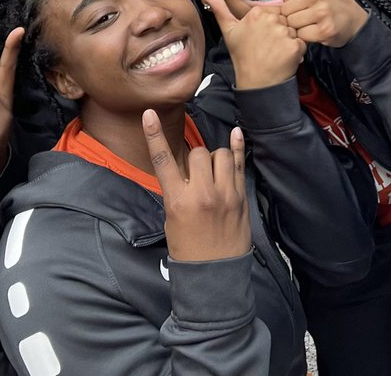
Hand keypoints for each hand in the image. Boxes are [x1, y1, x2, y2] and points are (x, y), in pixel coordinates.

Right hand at [143, 110, 248, 262]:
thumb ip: (176, 192)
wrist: (215, 274)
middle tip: (195, 176)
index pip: (163, 160)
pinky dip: (237, 147)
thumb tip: (184, 170)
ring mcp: (226, 194)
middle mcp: (202, 194)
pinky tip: (236, 133)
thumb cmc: (188, 250)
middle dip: (195, 158)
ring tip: (212, 174)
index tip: (149, 114)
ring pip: (221, 155)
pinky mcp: (241, 197)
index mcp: (178, 202)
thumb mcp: (171, 221)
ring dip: (214, 158)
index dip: (154, 135)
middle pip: (199, 153)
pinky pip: (240, 164)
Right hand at [199, 0, 304, 88]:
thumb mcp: (229, 31)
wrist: (255, 82)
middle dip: (281, 32)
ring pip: (294, 30)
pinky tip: (284, 58)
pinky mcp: (295, 45)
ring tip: (276, 53)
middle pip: (285, 20)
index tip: (261, 38)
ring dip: (289, 42)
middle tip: (268, 47)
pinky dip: (297, 51)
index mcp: (256, 13)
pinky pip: (302, 42)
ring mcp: (283, 33)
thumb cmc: (243, 56)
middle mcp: (271, 19)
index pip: (274, 12)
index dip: (270, 26)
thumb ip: (219, 9)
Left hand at [280, 0, 369, 47]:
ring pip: (293, 23)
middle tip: (310, 14)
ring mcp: (321, 12)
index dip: (294, 3)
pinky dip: (308, 37)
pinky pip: (302, 35)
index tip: (308, 3)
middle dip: (296, 16)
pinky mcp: (324, 29)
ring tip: (314, 22)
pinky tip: (318, 31)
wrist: (356, 22)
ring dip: (301, 27)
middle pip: (287, 11)